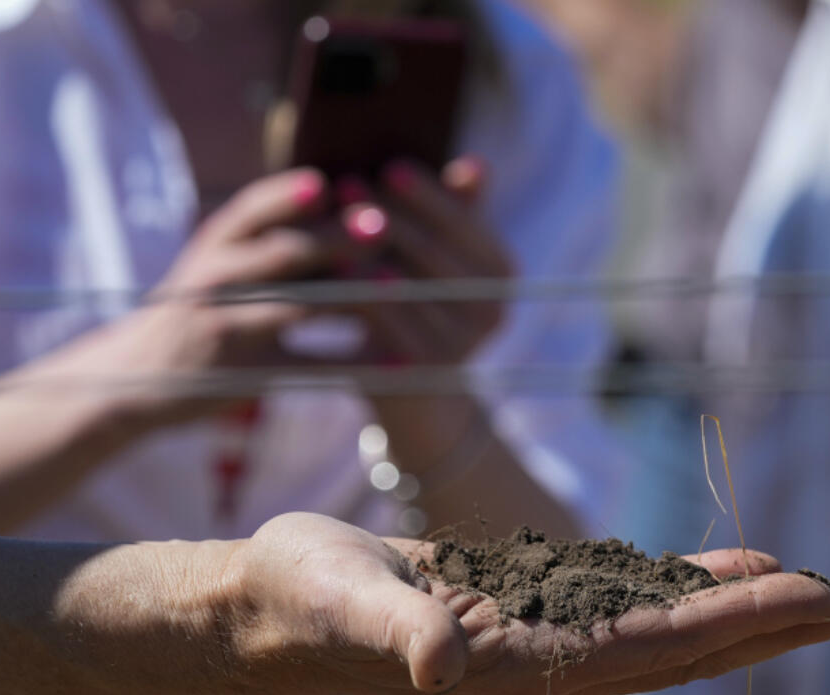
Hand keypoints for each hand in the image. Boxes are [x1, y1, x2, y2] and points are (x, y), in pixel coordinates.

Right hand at [32, 168, 372, 429]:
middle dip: (335, 237)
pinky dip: (357, 363)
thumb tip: (338, 193)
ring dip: (353, 295)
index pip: (250, 209)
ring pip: (298, 307)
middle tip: (382, 225)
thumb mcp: (219, 262)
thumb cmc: (201, 307)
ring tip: (400, 288)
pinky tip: (398, 362)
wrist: (140, 376)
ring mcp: (229, 328)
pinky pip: (312, 367)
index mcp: (215, 244)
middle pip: (282, 252)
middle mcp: (217, 280)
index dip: (286, 194)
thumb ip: (268, 235)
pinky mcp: (248, 375)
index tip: (327, 181)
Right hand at [215, 514, 829, 694]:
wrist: (271, 602)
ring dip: (746, 607)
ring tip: (818, 587)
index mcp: (522, 667)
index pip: (659, 648)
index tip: (820, 596)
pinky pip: (628, 598)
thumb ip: (402, 634)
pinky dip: (685, 585)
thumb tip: (447, 659)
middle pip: (689, 646)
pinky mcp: (531, 604)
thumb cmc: (301, 602)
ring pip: (670, 624)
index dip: (742, 620)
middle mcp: (549, 662)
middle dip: (778, 624)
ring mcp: (544, 636)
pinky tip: (720, 569)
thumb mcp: (346, 607)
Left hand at [336, 157, 512, 365]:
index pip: (464, 222)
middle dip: (388, 215)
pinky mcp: (427, 369)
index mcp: (502, 273)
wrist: (417, 397)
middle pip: (433, 251)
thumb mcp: (439, 259)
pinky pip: (387, 322)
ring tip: (330, 223)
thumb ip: (455, 213)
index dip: (427, 195)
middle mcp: (493, 310)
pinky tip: (327, 272)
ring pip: (407, 284)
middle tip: (348, 184)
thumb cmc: (420, 306)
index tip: (390, 167)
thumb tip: (477, 164)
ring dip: (366, 250)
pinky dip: (356, 294)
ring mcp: (464, 344)